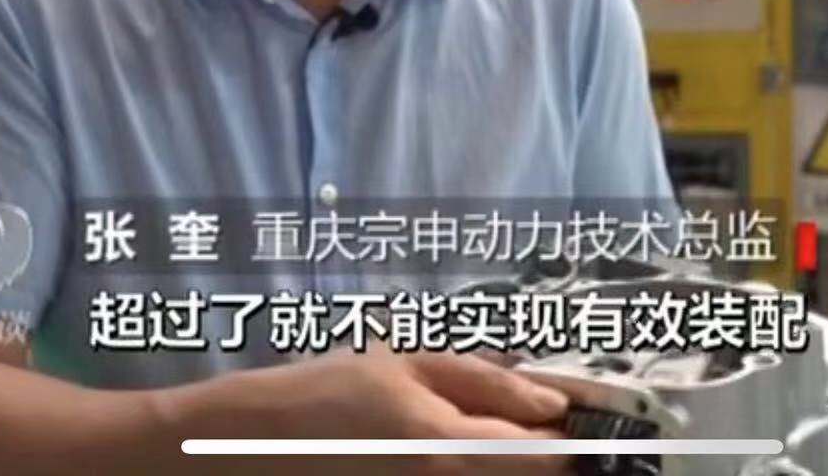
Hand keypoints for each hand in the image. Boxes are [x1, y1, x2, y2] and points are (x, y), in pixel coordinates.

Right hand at [190, 346, 574, 474]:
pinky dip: (473, 475)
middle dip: (543, 455)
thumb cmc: (330, 393)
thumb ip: (486, 381)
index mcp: (450, 451)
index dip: (573, 436)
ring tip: (476, 437)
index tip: (575, 416)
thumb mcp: (408, 364)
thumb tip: (555, 402)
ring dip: (508, 467)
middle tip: (527, 425)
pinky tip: (441, 454)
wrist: (252, 448)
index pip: (551, 459)